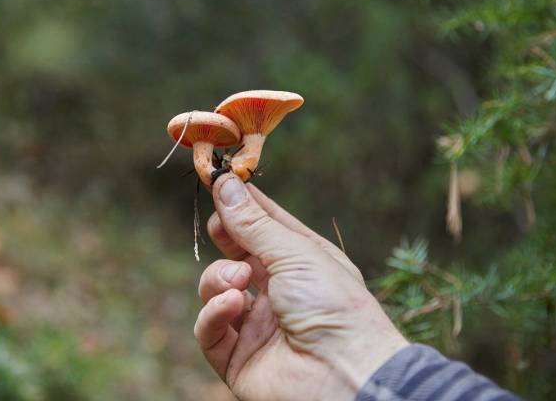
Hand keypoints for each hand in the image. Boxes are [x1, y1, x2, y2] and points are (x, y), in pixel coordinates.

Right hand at [194, 174, 407, 400]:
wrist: (345, 375)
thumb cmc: (335, 307)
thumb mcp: (295, 254)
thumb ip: (253, 224)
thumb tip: (226, 183)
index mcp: (301, 262)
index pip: (265, 225)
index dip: (242, 204)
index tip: (220, 180)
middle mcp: (278, 291)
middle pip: (236, 254)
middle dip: (224, 238)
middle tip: (219, 226)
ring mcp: (256, 325)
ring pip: (217, 289)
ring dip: (220, 279)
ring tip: (241, 283)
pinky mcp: (238, 357)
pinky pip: (209, 329)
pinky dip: (213, 314)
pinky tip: (232, 306)